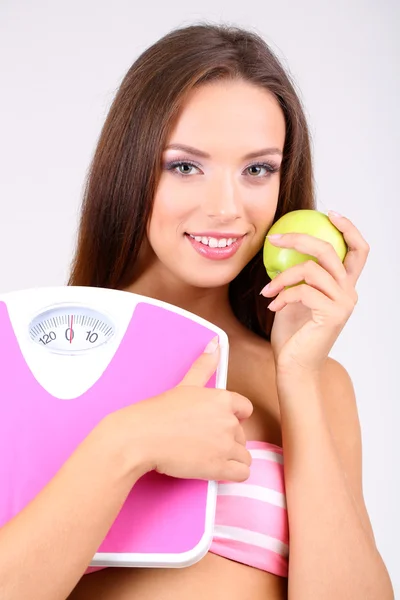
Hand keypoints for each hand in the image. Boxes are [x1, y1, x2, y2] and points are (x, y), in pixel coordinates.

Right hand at [109, 338, 253, 481]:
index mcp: (222, 399)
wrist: (140, 438)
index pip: (245, 409)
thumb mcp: (185, 384)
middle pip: (242, 434)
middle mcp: (228, 421)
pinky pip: (242, 473)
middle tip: (204, 440)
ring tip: (207, 456)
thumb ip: (205, 365)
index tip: (218, 423)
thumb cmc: (158, 412)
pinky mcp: (219, 467)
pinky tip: (216, 469)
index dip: (234, 417)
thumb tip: (215, 343)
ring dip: (230, 457)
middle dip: (228, 439)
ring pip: (243, 455)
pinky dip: (232, 473)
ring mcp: (225, 445)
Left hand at [260, 211, 369, 374]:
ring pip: (311, 269)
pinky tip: (272, 305)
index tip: (330, 213)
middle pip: (330, 250)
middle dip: (299, 238)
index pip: (359, 251)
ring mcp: (343, 303)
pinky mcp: (332, 314)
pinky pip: (303, 290)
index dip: (348, 228)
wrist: (294, 367)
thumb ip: (299, 276)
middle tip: (275, 237)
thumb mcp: (294, 297)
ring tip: (267, 290)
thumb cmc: (292, 335)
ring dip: (282, 276)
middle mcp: (349, 293)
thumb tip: (283, 247)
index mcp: (344, 286)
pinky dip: (283, 294)